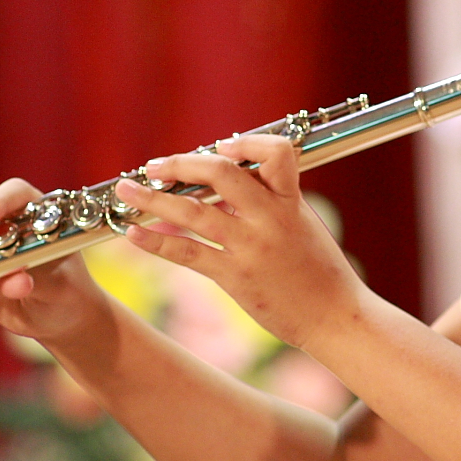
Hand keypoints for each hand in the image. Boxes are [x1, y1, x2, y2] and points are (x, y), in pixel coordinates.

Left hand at [112, 134, 365, 350]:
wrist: (334, 317)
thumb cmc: (320, 272)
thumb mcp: (303, 225)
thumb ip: (269, 203)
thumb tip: (221, 186)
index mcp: (291, 201)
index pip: (275, 152)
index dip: (245, 142)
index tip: (220, 144)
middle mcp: (270, 219)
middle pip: (221, 173)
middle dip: (182, 163)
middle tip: (154, 165)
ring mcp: (251, 247)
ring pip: (193, 212)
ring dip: (153, 197)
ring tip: (126, 189)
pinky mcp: (235, 277)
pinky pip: (188, 253)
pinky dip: (157, 241)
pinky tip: (134, 234)